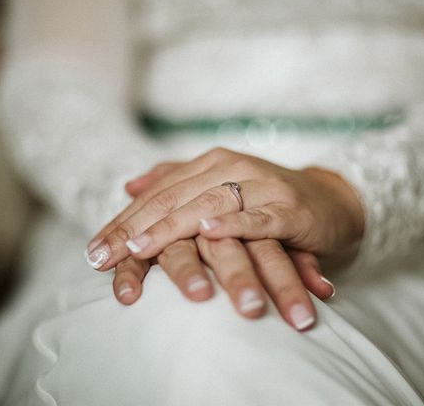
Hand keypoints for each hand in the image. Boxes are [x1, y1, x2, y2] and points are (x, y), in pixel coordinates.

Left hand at [105, 159, 336, 329]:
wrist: (331, 202)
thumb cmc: (268, 201)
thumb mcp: (220, 187)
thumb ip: (176, 181)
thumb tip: (129, 185)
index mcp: (210, 164)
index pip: (157, 194)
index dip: (122, 223)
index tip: (92, 253)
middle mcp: (230, 168)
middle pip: (173, 200)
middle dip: (133, 231)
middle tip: (101, 259)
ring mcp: (260, 185)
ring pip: (206, 205)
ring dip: (170, 229)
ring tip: (137, 250)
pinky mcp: (288, 208)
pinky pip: (256, 217)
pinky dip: (233, 223)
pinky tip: (207, 230)